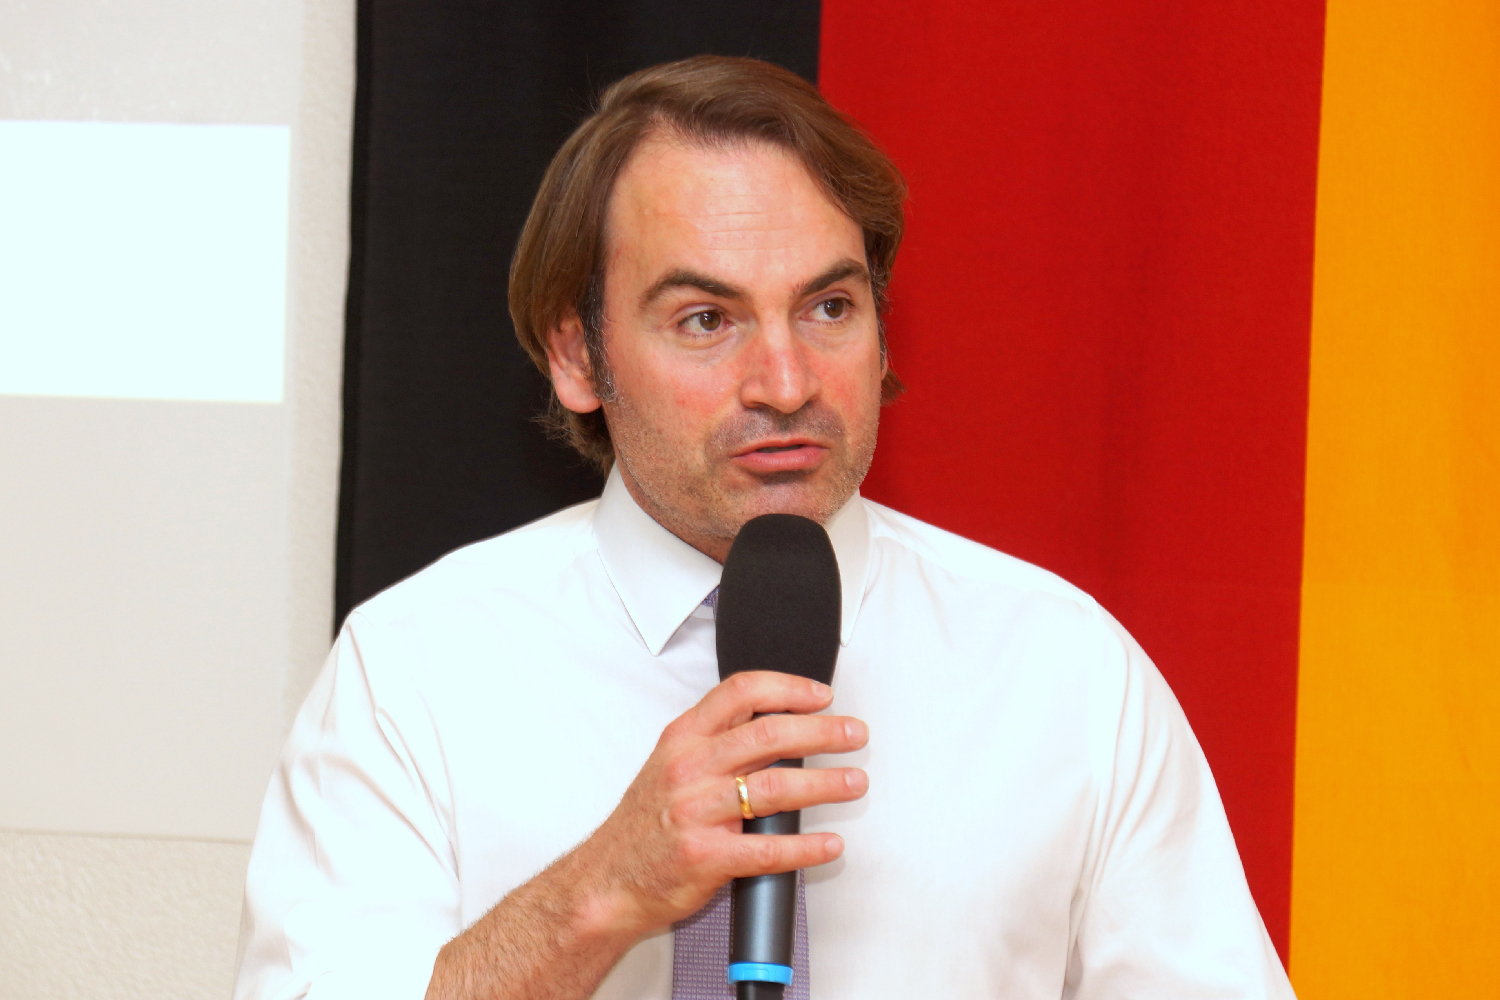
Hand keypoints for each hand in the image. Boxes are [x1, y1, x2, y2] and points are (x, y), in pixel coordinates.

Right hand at [568, 670, 868, 938]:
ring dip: (825, 785)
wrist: (606, 881)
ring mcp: (697, 813)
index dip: (788, 688)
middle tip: (854, 734)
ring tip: (854, 782)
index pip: (740, 693)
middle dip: (822, 732)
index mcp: (683, 739)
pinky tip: (829, 845)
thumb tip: (779, 728)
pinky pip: (768, 850)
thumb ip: (717, 743)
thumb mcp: (671, 766)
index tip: (822, 696)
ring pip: (774, 789)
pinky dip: (806, 848)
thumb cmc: (645, 825)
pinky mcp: (706, 857)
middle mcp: (690, 769)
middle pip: (768, 736)